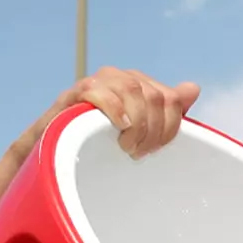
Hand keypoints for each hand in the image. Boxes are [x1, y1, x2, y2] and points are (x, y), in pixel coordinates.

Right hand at [0, 67, 200, 206]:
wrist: (49, 161)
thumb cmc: (95, 152)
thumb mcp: (137, 137)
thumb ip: (164, 113)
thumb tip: (193, 88)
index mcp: (139, 89)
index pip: (170, 99)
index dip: (170, 127)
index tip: (157, 152)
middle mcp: (120, 80)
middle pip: (154, 94)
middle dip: (153, 129)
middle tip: (139, 154)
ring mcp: (96, 86)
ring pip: (131, 88)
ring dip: (136, 122)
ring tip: (126, 146)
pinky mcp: (72, 96)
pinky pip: (97, 89)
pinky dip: (113, 107)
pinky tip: (117, 127)